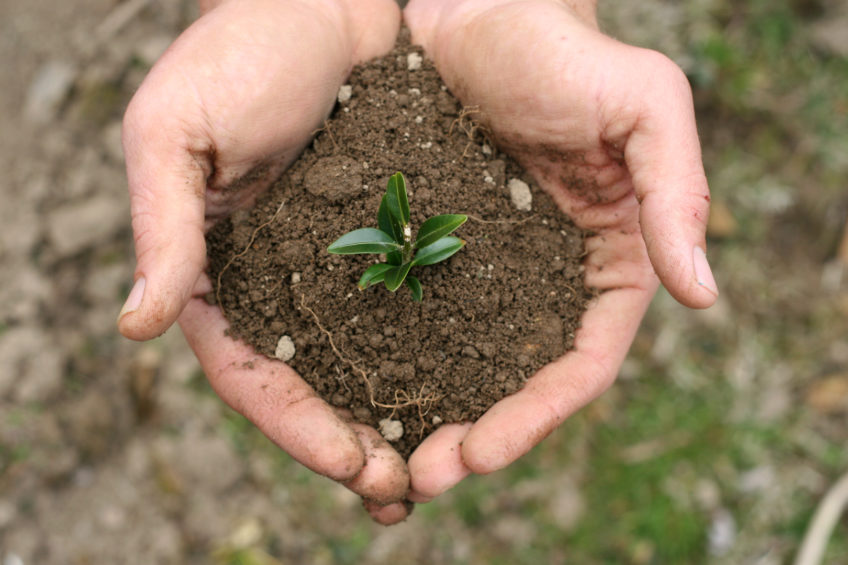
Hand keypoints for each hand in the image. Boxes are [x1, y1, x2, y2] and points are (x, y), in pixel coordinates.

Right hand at [118, 0, 410, 523]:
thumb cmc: (244, 50)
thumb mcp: (176, 129)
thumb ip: (162, 224)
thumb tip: (136, 326)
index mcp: (219, 270)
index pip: (251, 372)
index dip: (295, 426)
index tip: (350, 465)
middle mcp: (283, 282)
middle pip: (314, 386)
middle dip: (354, 445)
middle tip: (403, 492)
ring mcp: (342, 266)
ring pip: (370, 363)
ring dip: (402, 420)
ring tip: (443, 467)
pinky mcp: (396, 239)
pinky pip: (421, 310)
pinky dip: (442, 358)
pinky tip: (474, 391)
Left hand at [403, 0, 718, 501]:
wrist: (475, 8)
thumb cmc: (562, 48)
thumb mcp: (643, 103)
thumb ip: (676, 192)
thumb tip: (703, 292)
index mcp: (608, 261)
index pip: (583, 363)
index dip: (539, 416)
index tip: (482, 452)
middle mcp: (549, 279)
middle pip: (519, 381)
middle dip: (479, 437)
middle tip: (422, 478)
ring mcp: (490, 270)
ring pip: (465, 364)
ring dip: (431, 416)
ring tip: (385, 460)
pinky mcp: (434, 250)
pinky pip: (415, 319)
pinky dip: (396, 363)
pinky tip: (358, 391)